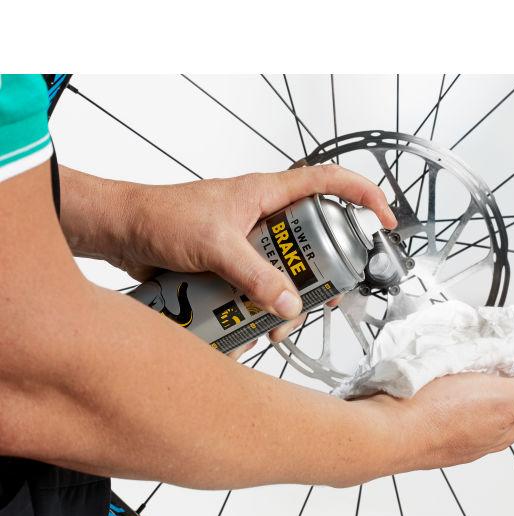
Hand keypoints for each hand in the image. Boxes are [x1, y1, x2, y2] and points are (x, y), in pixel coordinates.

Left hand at [118, 165, 395, 321]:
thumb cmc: (161, 216)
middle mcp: (263, 216)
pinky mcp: (232, 263)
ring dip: (287, 298)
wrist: (121, 232)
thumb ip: (254, 275)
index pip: (328, 182)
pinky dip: (259, 307)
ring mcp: (248, 241)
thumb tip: (289, 304)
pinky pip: (258, 286)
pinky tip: (251, 326)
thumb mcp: (215, 245)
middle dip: (324, 271)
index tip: (383, 221)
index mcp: (267, 193)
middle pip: (312, 238)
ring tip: (279, 324)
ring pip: (285, 269)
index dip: (363, 197)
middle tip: (326, 296)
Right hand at [370, 365, 513, 472]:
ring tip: (493, 358)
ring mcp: (456, 426)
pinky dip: (465, 381)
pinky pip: (457, 397)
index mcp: (504, 427)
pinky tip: (455, 371)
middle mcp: (483, 432)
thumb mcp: (499, 400)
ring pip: (485, 401)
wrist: (383, 430)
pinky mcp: (430, 414)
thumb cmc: (431, 418)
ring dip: (494, 379)